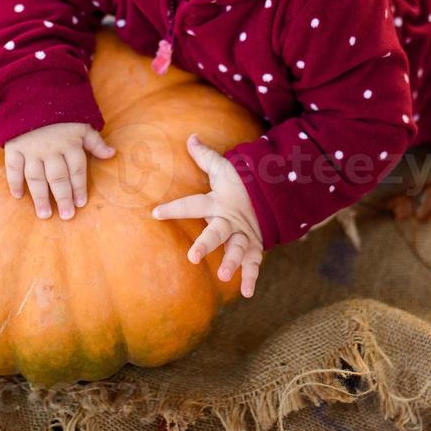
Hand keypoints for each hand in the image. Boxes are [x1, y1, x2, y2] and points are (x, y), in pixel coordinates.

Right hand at [4, 122, 114, 219]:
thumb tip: (112, 154)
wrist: (32, 93)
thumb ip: (95, 142)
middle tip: (67, 215)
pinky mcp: (14, 146)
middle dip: (63, 197)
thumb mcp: (82, 124)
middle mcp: (51, 148)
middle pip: (58, 177)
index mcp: (70, 143)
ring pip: (36, 176)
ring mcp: (32, 149)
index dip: (80, 187)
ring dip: (40, 196)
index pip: (77, 169)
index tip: (81, 203)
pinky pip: (13, 166)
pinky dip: (14, 181)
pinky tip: (18, 195)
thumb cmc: (62, 113)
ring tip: (45, 214)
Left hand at [151, 133, 264, 297]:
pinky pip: (254, 263)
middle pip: (217, 232)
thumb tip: (190, 138)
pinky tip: (247, 293)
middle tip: (193, 256)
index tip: (155, 213)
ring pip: (237, 249)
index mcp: (218, 202)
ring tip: (222, 275)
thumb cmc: (241, 183)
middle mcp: (230, 220)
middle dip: (206, 244)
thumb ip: (206, 157)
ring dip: (231, 262)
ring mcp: (244, 235)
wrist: (274, 193)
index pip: (192, 204)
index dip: (174, 208)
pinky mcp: (255, 247)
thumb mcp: (224, 169)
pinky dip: (252, 278)